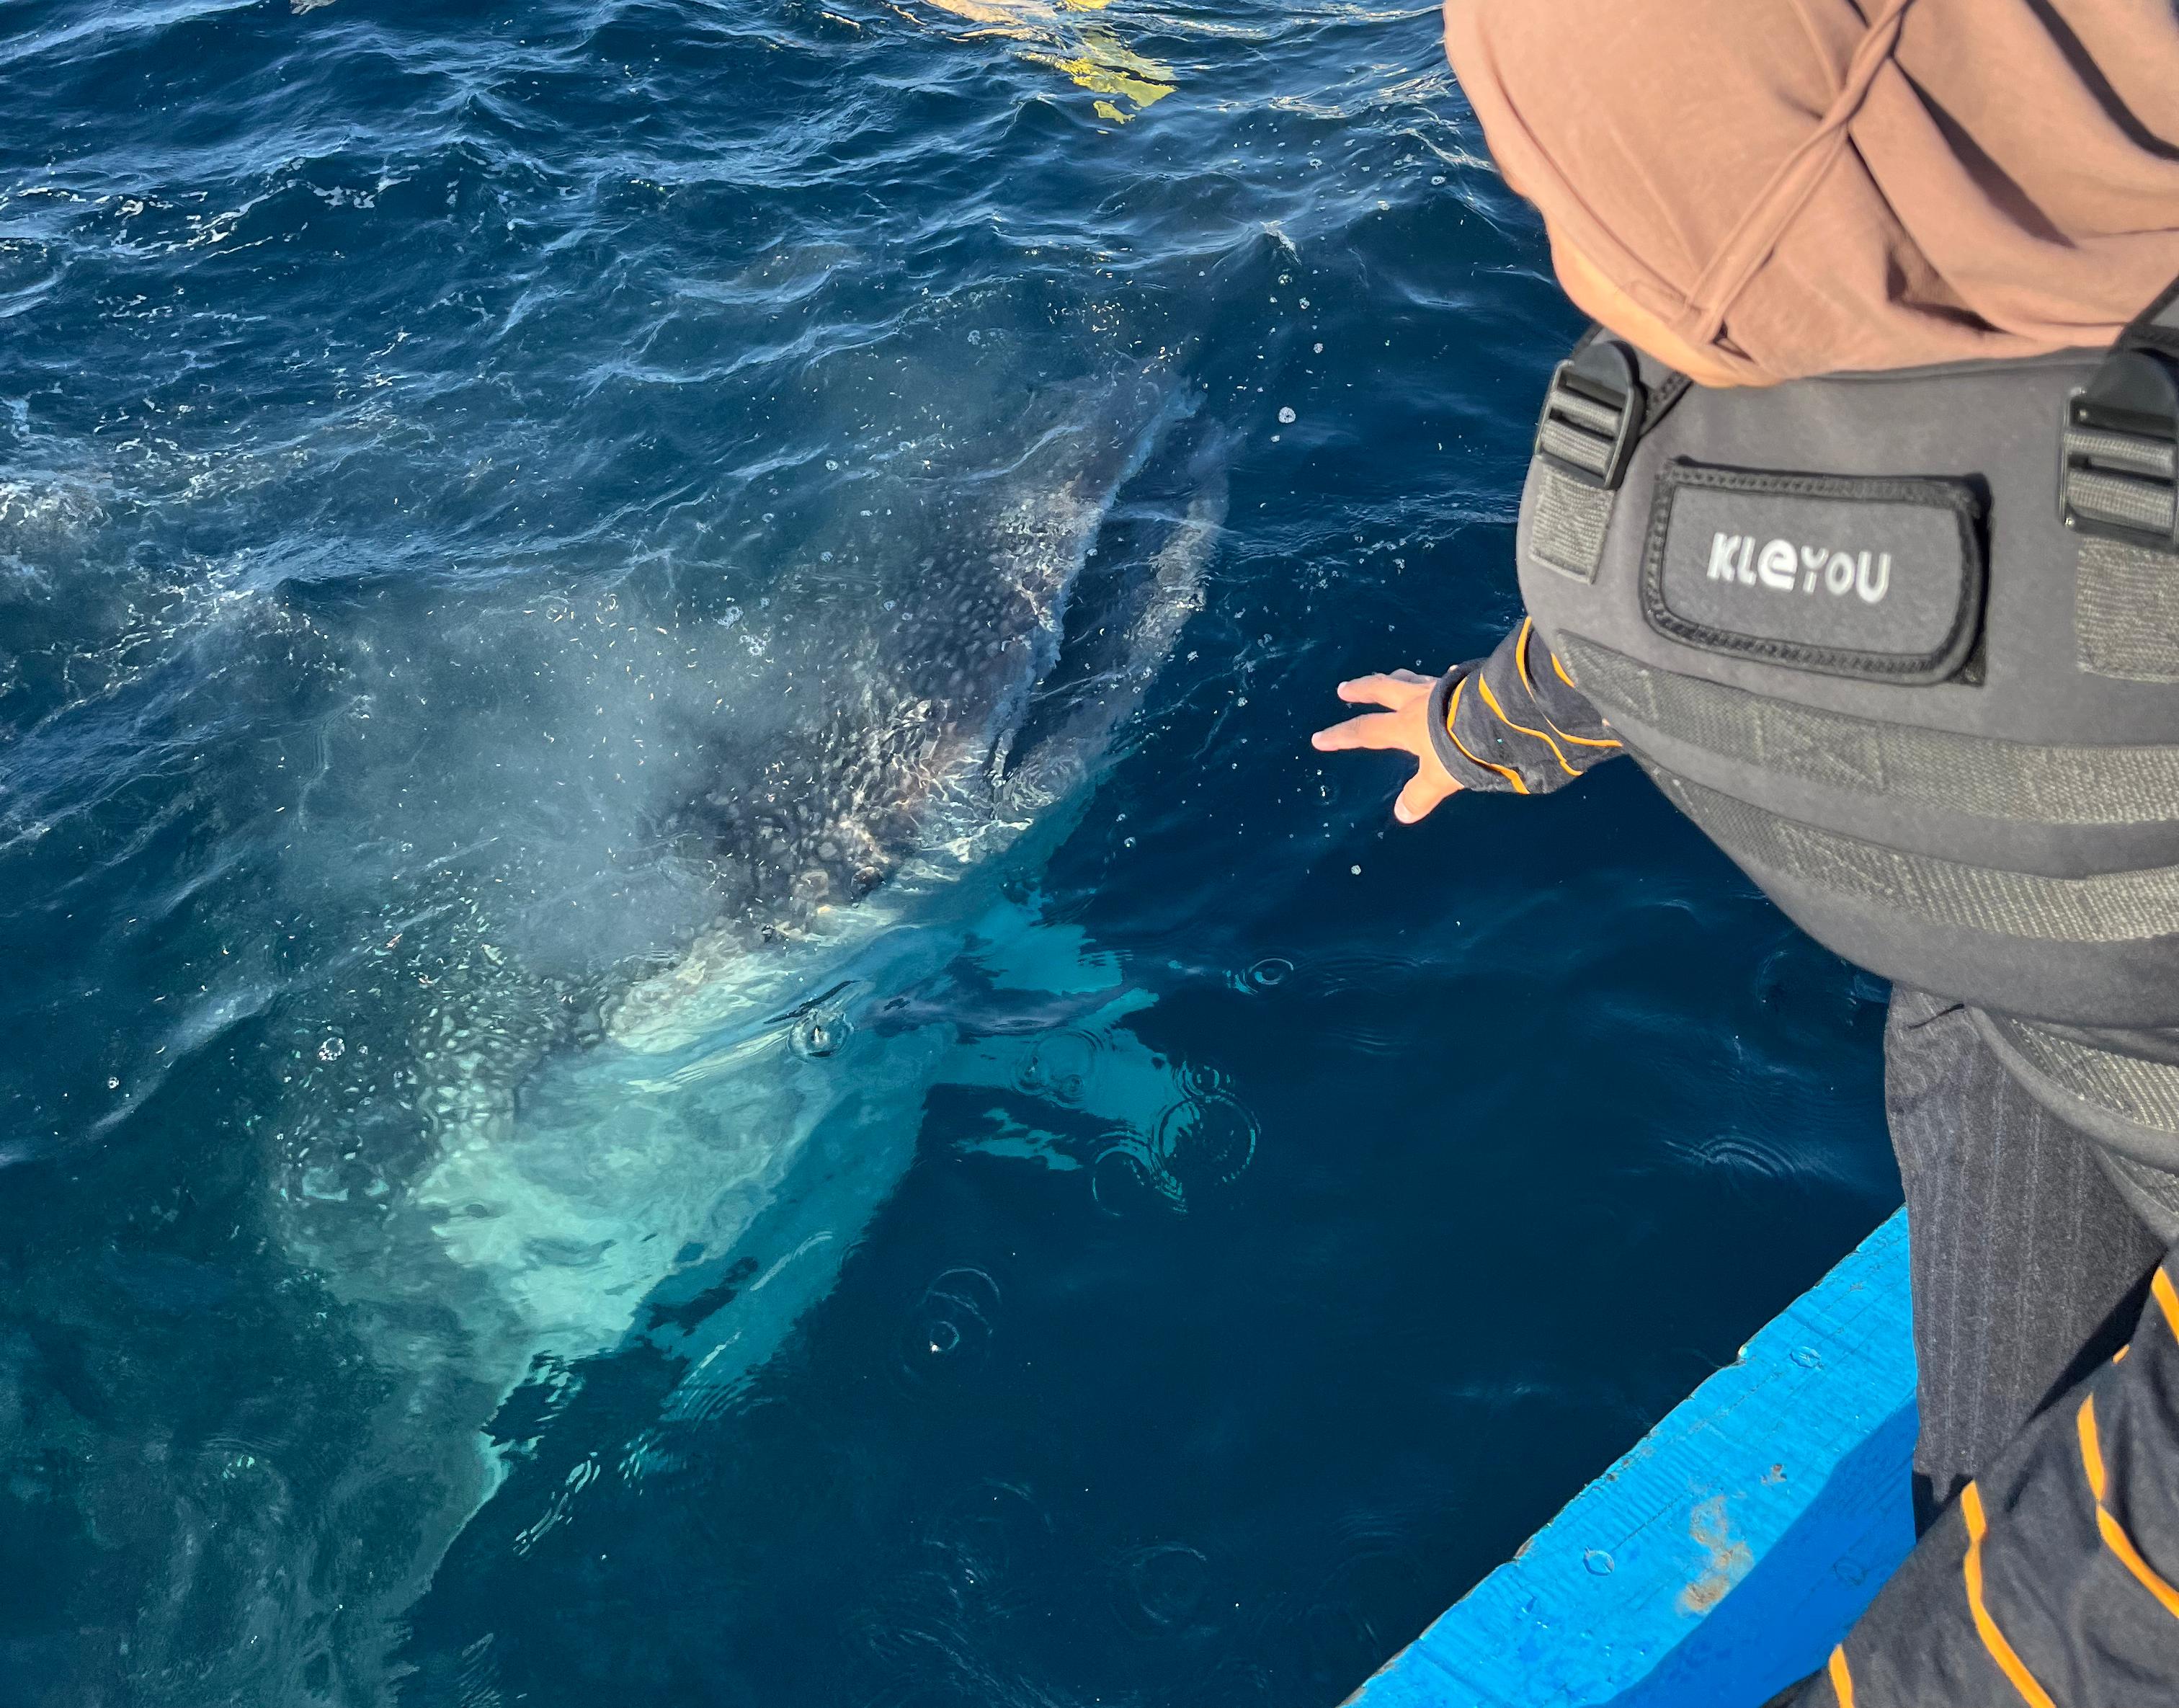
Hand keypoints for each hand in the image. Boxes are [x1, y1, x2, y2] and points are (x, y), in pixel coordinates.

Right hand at [1310, 669, 1461, 823]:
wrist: (1500, 716)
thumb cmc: (1464, 747)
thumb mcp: (1440, 778)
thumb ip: (1421, 794)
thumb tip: (1403, 814)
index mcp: (1406, 726)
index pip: (1365, 732)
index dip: (1341, 737)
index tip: (1319, 738)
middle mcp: (1419, 702)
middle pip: (1382, 690)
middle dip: (1361, 690)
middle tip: (1345, 688)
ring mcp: (1442, 688)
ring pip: (1412, 680)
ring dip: (1397, 678)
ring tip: (1391, 676)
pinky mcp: (1466, 681)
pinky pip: (1448, 678)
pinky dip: (1443, 678)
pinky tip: (1450, 673)